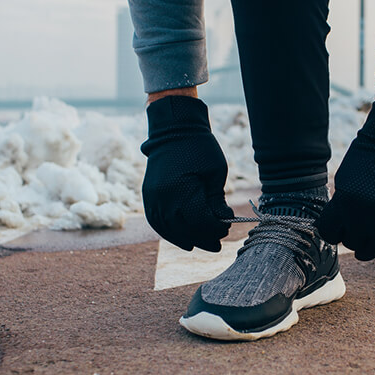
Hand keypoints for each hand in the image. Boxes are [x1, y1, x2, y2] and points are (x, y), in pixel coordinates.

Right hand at [140, 96, 233, 251]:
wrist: (173, 130)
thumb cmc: (200, 148)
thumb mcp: (216, 173)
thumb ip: (217, 200)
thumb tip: (223, 221)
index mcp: (182, 189)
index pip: (200, 221)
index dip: (215, 229)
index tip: (226, 228)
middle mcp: (163, 197)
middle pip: (183, 229)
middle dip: (202, 238)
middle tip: (216, 244)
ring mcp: (152, 197)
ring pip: (168, 229)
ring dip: (184, 239)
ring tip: (199, 244)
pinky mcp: (147, 196)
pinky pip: (156, 221)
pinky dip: (169, 232)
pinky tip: (181, 237)